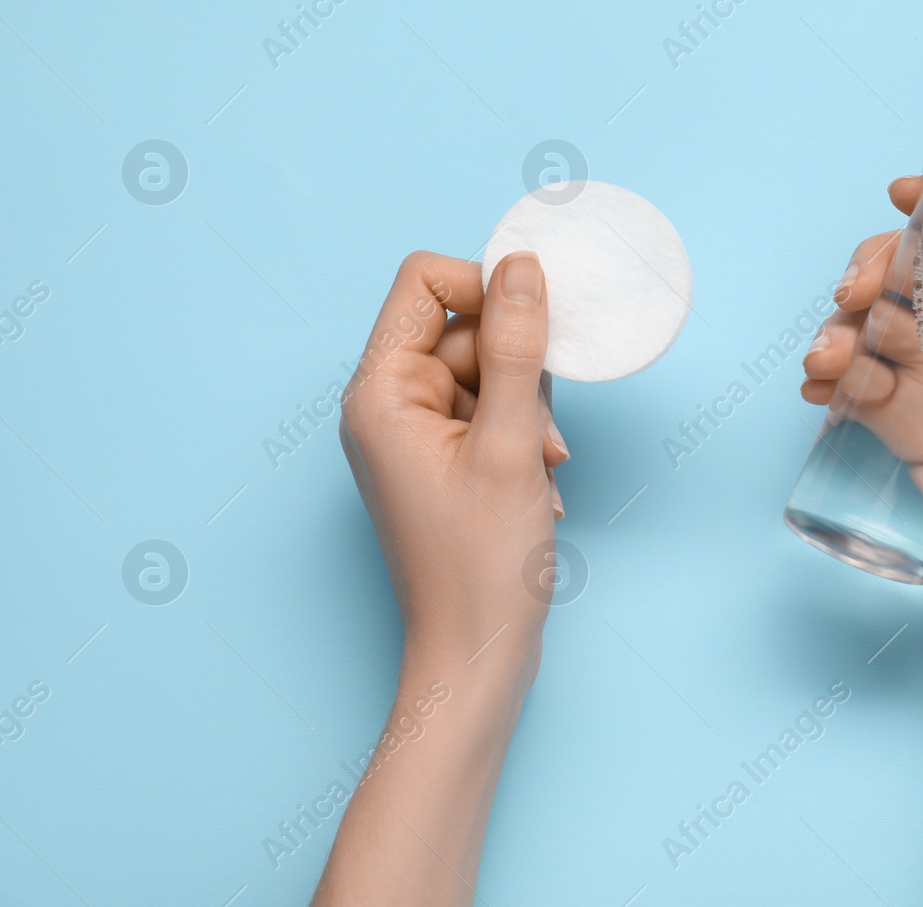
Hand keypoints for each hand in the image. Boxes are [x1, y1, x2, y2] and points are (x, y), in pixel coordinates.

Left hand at [339, 250, 569, 670]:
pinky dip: (524, 440)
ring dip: (529, 412)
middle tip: (542, 435)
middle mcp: (386, 404)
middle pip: (463, 327)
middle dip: (519, 370)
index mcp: (380, 392)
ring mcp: (413, 434)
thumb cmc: (482, 566)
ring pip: (488, 371)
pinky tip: (537, 488)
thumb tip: (522, 267)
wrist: (476, 655)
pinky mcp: (441, 459)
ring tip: (539, 472)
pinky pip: (490, 412)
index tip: (536, 328)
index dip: (486, 289)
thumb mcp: (512, 445)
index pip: (424, 281)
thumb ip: (517, 349)